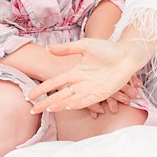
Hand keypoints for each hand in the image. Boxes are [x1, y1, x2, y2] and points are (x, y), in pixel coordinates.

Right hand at [27, 38, 142, 113]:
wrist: (126, 54)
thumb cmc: (107, 49)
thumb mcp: (84, 46)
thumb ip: (67, 49)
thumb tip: (48, 48)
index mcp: (75, 72)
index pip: (55, 82)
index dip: (43, 89)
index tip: (30, 95)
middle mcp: (80, 83)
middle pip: (60, 95)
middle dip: (47, 103)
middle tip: (34, 110)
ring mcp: (90, 89)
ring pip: (71, 99)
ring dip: (60, 104)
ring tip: (48, 109)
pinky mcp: (101, 93)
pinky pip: (87, 100)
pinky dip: (77, 103)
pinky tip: (68, 106)